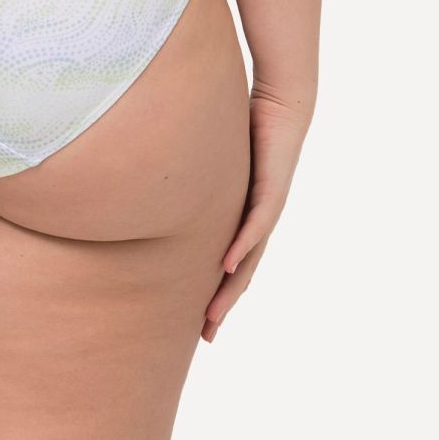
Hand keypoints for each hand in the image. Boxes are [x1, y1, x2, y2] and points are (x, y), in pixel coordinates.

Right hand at [201, 84, 312, 343]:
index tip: (199, 320)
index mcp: (242, 216)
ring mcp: (266, 207)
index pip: (228, 262)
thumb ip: (189, 173)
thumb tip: (154, 175)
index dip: (214, 291)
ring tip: (214, 313)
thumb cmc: (245, 124)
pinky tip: (228, 265)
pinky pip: (257, 223)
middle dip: (223, 304)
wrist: (284, 103)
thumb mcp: (210, 157)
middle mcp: (257, 220)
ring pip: (249, 258)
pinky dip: (243, 246)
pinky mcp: (272, 189)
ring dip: (231, 288)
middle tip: (206, 336)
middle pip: (240, 273)